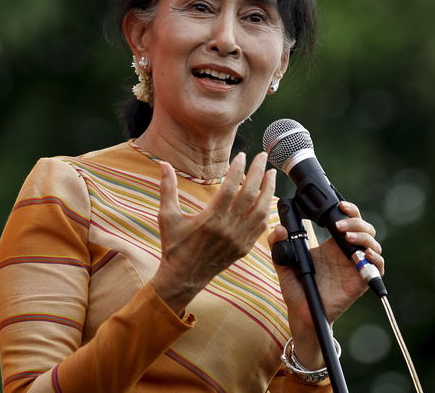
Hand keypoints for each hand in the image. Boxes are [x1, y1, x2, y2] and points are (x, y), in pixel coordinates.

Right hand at [150, 152, 276, 314]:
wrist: (183, 278)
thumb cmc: (174, 246)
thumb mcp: (167, 216)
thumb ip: (167, 189)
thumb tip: (163, 164)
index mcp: (209, 219)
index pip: (229, 188)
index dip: (238, 169)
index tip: (243, 156)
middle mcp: (227, 229)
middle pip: (249, 195)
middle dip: (258, 173)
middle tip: (262, 156)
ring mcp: (238, 240)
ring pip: (260, 211)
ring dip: (268, 190)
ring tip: (271, 174)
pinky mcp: (244, 248)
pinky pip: (260, 227)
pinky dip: (266, 210)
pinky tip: (268, 198)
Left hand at [267, 201, 383, 367]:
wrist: (302, 314)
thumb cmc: (296, 288)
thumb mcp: (284, 262)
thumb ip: (278, 244)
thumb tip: (279, 229)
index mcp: (332, 245)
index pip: (347, 220)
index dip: (348, 210)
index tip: (339, 205)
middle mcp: (346, 253)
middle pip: (364, 228)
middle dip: (355, 222)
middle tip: (339, 226)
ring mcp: (355, 266)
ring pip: (373, 244)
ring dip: (363, 236)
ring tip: (347, 237)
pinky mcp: (361, 282)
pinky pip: (378, 267)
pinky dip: (376, 258)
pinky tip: (364, 254)